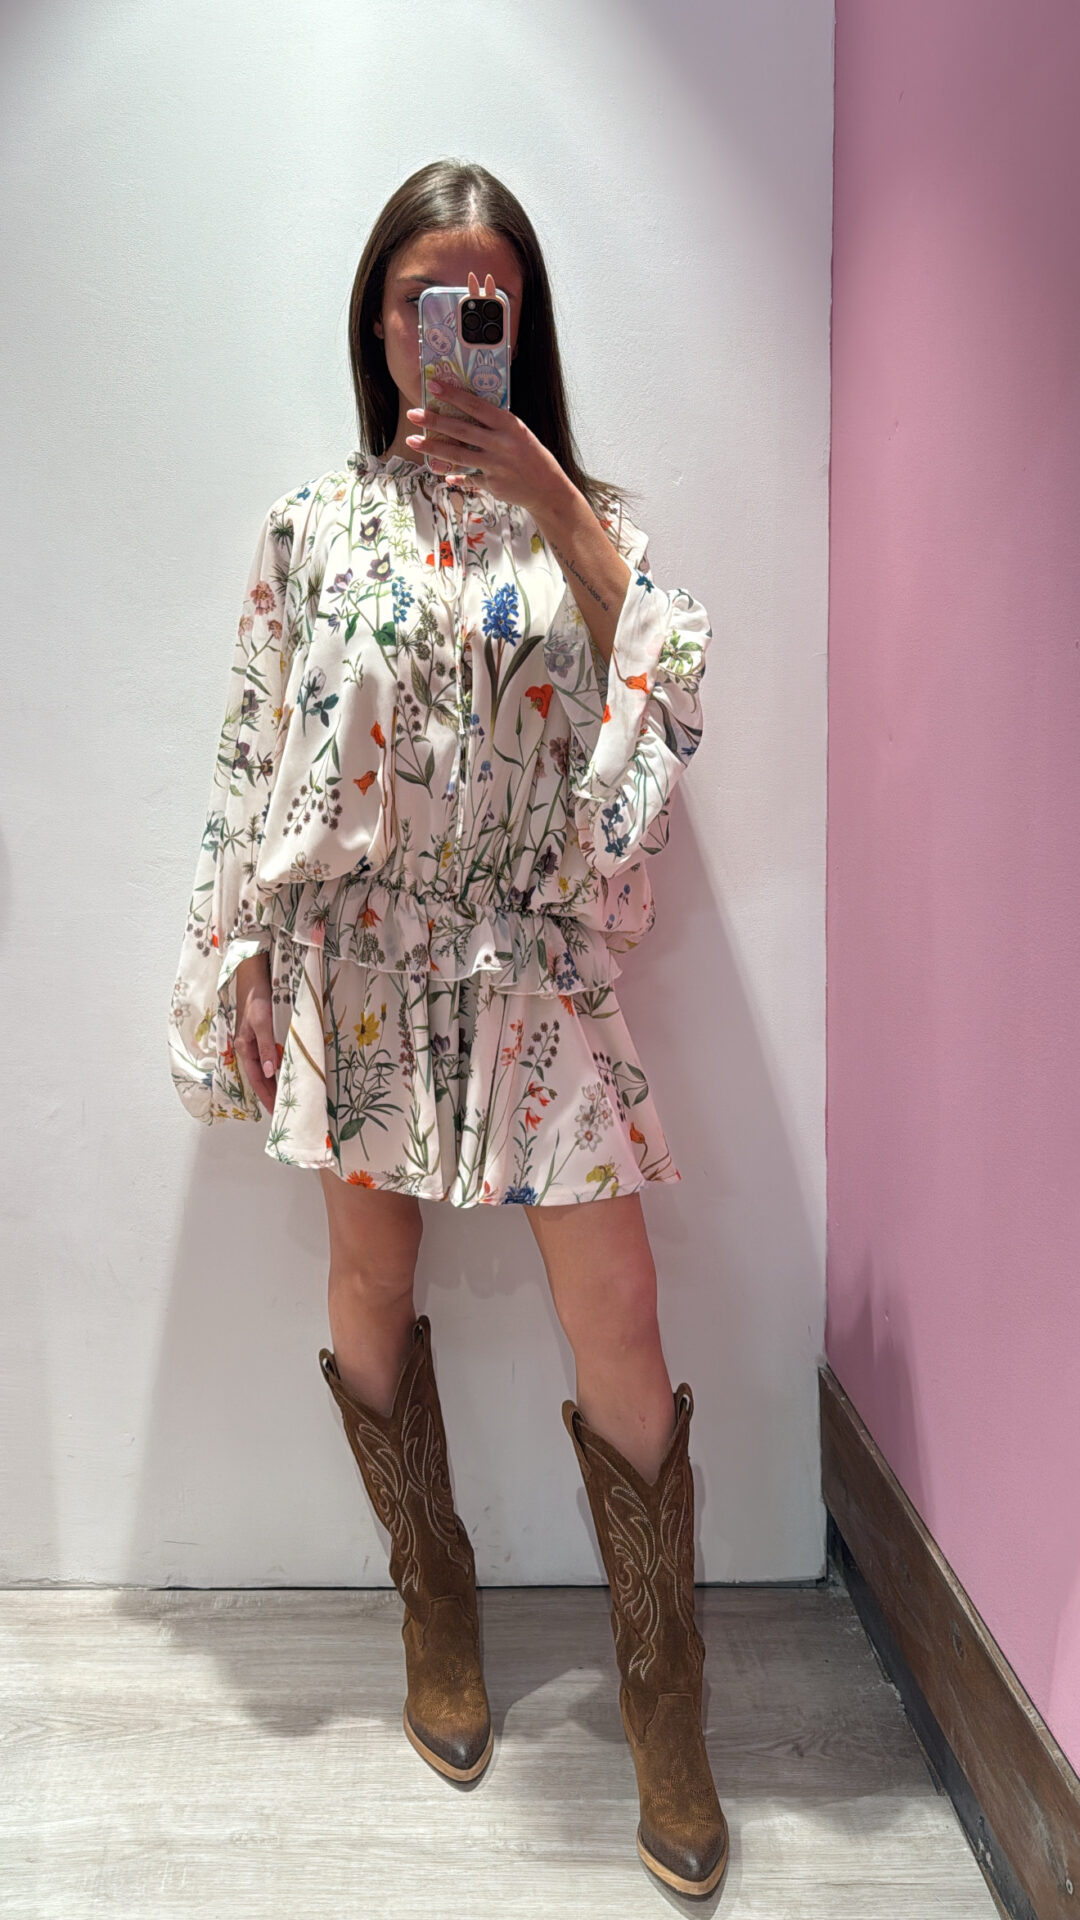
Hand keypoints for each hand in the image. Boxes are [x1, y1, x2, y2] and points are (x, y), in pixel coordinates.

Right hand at [234, 951, 278, 1114]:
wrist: (253, 975)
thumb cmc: (256, 997)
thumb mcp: (262, 1022)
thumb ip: (266, 1047)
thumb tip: (271, 1072)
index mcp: (245, 1048)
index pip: (258, 1079)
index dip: (266, 1097)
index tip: (275, 1112)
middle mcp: (248, 1047)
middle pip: (260, 1077)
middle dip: (270, 1094)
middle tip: (283, 1111)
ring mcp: (254, 1040)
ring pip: (265, 1068)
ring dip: (274, 1082)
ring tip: (285, 1097)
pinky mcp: (261, 1033)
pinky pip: (269, 1056)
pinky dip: (276, 1067)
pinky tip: (284, 1071)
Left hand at [404, 270, 569, 516]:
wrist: (547, 488)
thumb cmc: (531, 455)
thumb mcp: (518, 433)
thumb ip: (494, 425)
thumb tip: (464, 413)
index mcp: (509, 425)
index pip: (476, 406)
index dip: (454, 395)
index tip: (433, 385)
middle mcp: (501, 444)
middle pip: (461, 430)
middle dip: (434, 421)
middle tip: (413, 414)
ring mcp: (495, 466)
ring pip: (457, 454)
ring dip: (432, 448)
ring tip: (412, 441)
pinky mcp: (491, 484)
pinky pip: (467, 477)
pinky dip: (454, 475)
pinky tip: (441, 473)